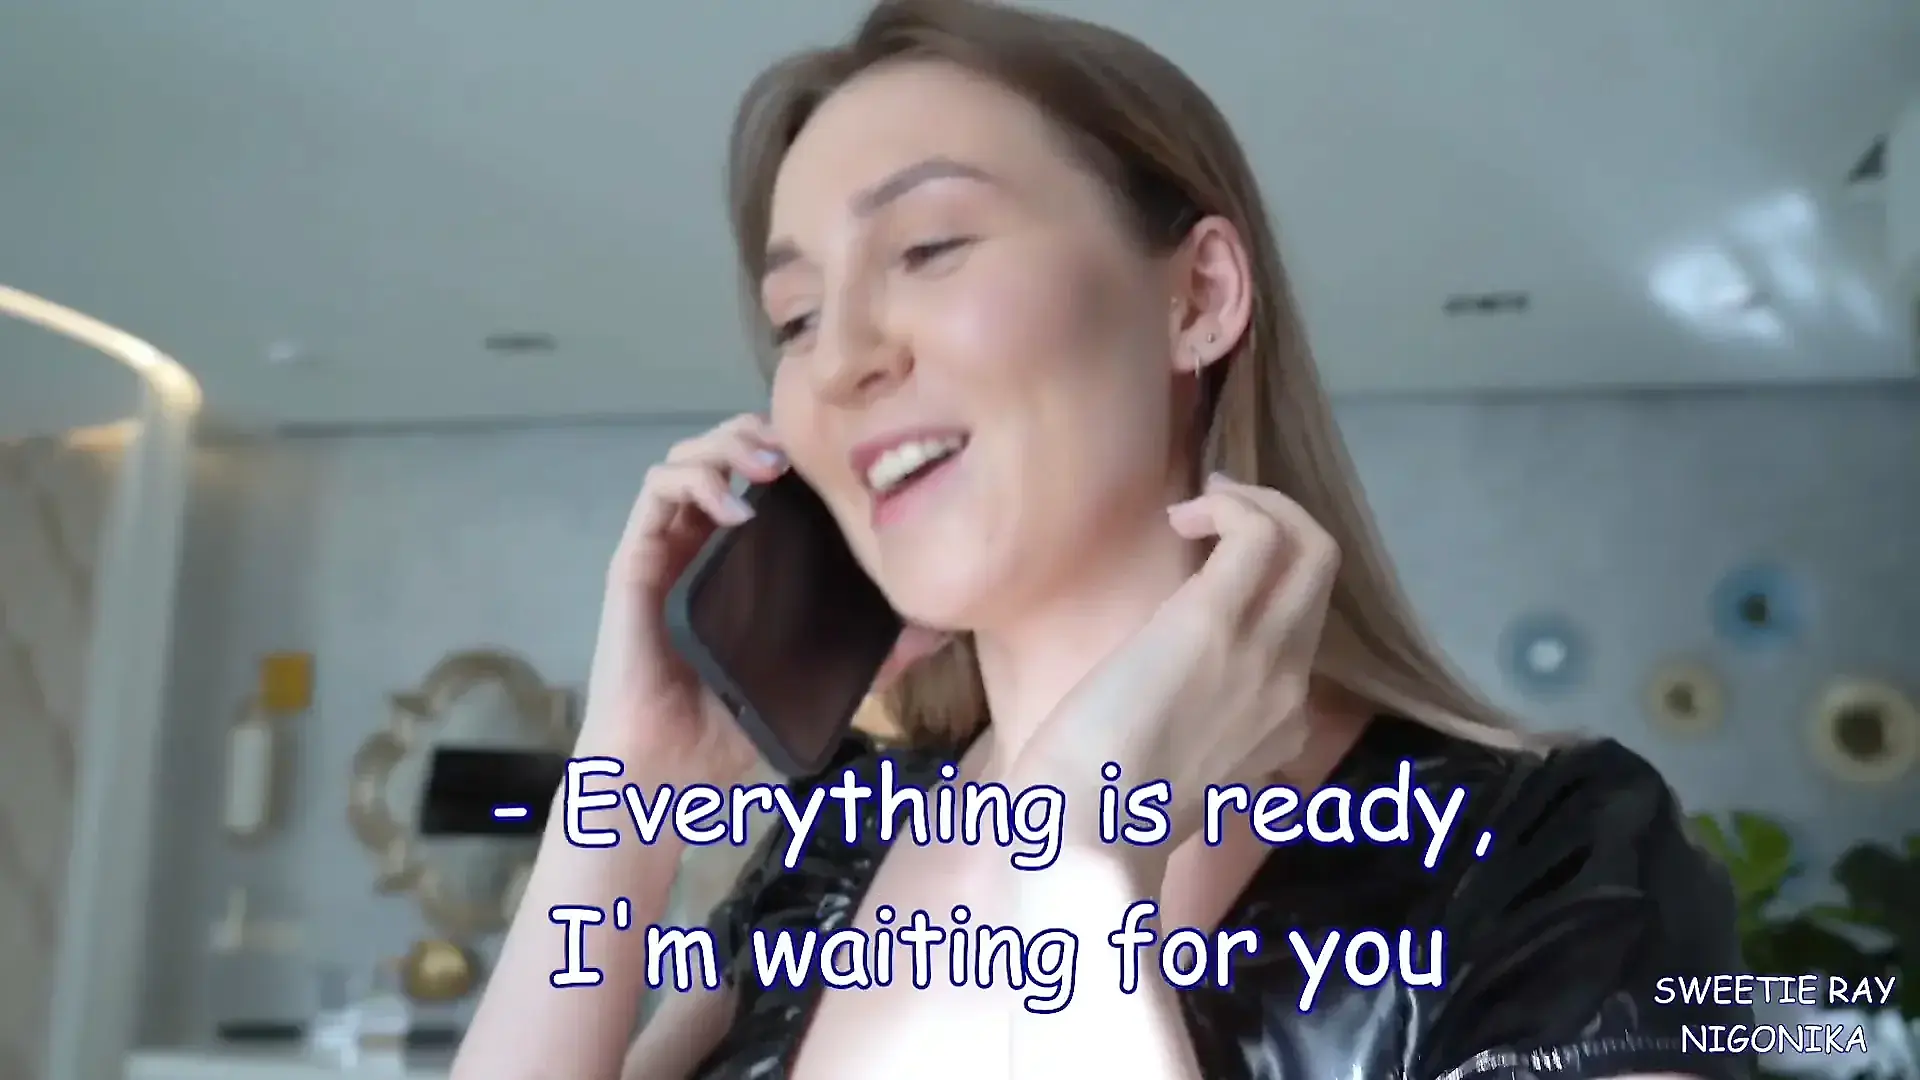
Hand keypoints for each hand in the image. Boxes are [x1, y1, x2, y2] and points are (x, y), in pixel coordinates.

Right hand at [584, 414, 947, 781]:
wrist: (674, 767)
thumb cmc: (736, 725)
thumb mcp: (823, 679)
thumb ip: (877, 656)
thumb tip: (940, 630)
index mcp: (745, 558)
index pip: (764, 476)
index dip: (795, 449)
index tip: (838, 455)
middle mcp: (705, 541)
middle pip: (724, 449)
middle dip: (762, 431)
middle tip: (801, 453)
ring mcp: (669, 546)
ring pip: (688, 456)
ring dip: (728, 443)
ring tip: (771, 468)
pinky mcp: (637, 558)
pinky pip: (656, 491)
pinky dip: (695, 481)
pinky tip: (735, 508)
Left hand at [1011, 474, 1339, 853]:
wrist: (1084, 831)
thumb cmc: (1103, 815)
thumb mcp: (1178, 789)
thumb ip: (1203, 753)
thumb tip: (1183, 718)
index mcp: (1282, 732)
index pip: (1304, 637)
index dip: (1266, 590)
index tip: (1212, 572)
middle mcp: (1291, 689)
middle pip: (1324, 578)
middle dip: (1281, 524)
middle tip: (1217, 513)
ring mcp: (1262, 653)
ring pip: (1310, 547)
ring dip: (1259, 506)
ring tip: (1202, 506)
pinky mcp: (1215, 621)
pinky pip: (1259, 535)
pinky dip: (1232, 507)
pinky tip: (1182, 518)